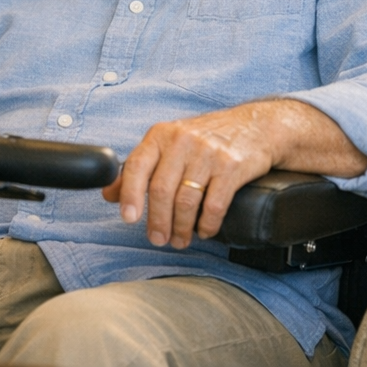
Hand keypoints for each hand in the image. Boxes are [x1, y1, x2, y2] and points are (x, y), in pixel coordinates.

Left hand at [101, 103, 278, 249]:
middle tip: (158, 239)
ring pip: (186, 201)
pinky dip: (207, 224)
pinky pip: (214, 205)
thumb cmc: (208, 138)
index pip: (137, 165)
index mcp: (162, 134)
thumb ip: (140, 167)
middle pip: (162, 190)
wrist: (257, 127)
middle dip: (158, 221)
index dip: (130, 194)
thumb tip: (109, 194)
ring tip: (180, 239)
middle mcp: (183, 141)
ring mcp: (209, 153)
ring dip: (181, 228)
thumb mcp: (170, 144)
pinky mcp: (232, 167)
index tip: (128, 218)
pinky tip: (204, 230)